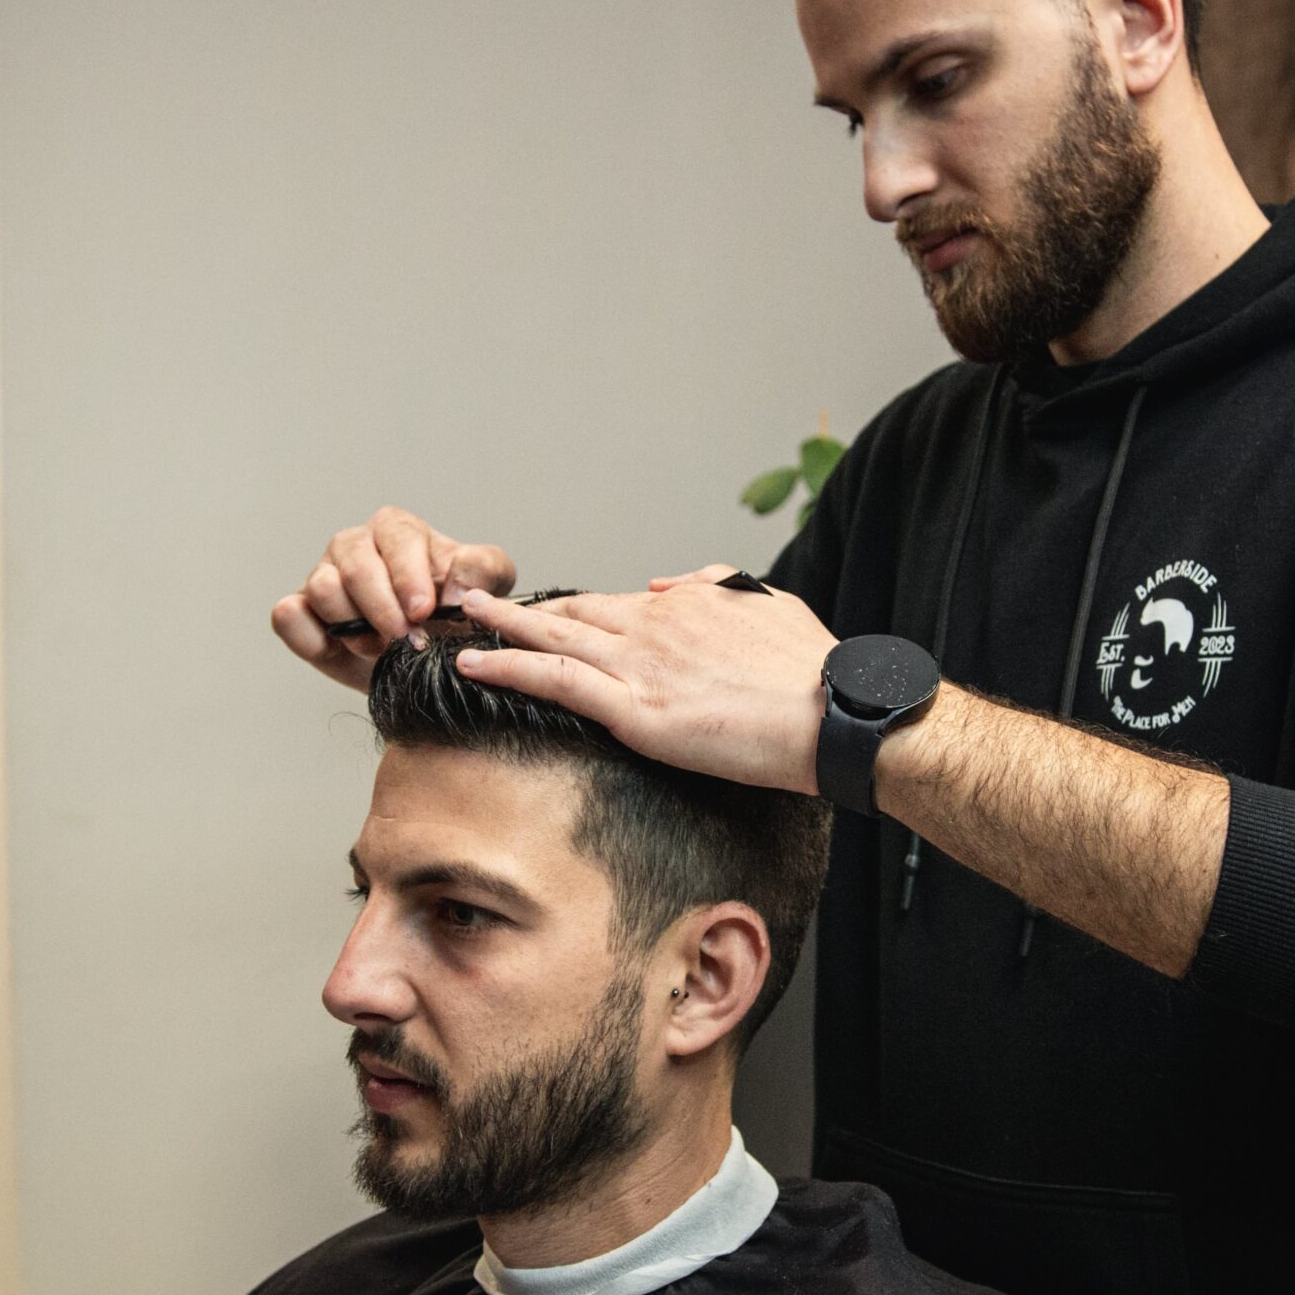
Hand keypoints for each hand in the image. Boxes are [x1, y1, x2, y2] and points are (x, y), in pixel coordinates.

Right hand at [270, 506, 516, 693]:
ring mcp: (323, 577)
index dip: (408, 577)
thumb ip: (482, 572)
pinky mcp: (302, 612)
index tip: (424, 611)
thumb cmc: (455, 611)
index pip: (396, 538)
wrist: (429, 656)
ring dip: (354, 626)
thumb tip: (456, 587)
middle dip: (383, 609)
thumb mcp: (488, 587)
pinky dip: (308, 635)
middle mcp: (355, 547)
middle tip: (406, 640)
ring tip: (382, 647)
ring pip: (322, 588)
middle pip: (356, 565)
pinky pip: (288, 616)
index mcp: (397, 531)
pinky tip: (339, 650)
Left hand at [453, 567, 835, 793]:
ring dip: (500, 625)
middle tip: (476, 598)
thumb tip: (671, 581)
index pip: (615, 604)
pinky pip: (556, 680)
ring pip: (553, 635)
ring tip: (461, 616)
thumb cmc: (813, 671)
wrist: (834, 713)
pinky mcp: (636, 708)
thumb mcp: (771, 604)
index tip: (545, 611)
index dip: (574, 608)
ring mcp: (640, 664)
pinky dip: (509, 666)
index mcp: (687, 605)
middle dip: (520, 606)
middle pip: (572, 610)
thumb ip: (718, 585)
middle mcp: (655, 623)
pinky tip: (473, 663)